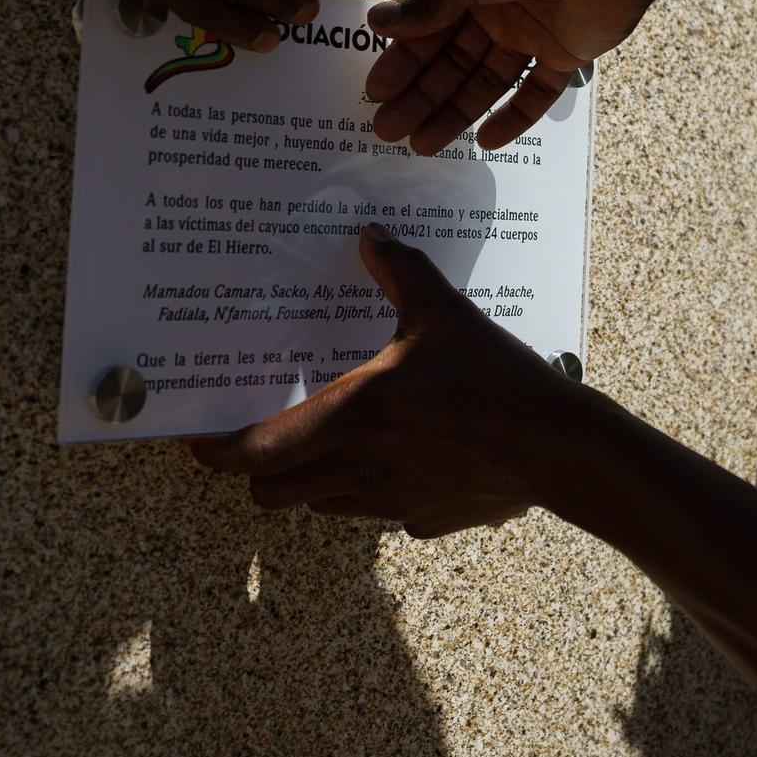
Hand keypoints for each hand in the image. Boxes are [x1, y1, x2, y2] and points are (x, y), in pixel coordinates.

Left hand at [189, 225, 584, 537]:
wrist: (558, 448)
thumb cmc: (494, 380)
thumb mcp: (444, 312)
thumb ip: (399, 270)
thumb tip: (370, 235)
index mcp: (350, 417)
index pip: (254, 453)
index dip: (216, 450)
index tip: (198, 439)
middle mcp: (357, 470)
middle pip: (271, 493)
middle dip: (259, 471)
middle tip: (265, 434)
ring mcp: (388, 504)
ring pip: (320, 506)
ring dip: (311, 481)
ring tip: (330, 441)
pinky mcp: (422, 520)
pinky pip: (376, 512)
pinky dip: (371, 490)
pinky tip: (402, 456)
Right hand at [364, 0, 652, 152]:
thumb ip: (429, 2)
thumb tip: (379, 23)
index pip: (427, 28)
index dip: (401, 61)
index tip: (376, 92)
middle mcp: (498, 7)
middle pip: (451, 62)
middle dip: (419, 96)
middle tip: (387, 130)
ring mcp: (532, 33)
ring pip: (486, 82)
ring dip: (454, 113)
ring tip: (422, 146)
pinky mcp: (567, 53)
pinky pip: (536, 93)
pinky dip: (513, 118)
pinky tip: (486, 141)